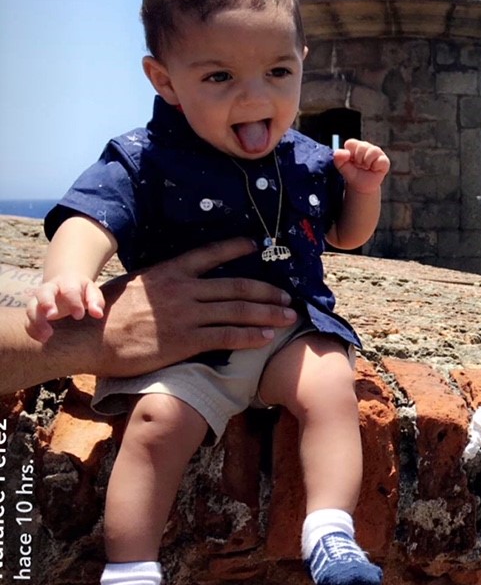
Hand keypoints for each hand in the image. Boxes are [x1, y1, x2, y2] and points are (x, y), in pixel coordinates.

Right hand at [26, 274, 104, 341]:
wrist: (65, 284)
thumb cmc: (82, 291)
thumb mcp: (92, 292)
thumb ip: (96, 302)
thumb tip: (98, 314)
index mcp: (67, 283)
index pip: (69, 290)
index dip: (73, 302)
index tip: (79, 316)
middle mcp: (49, 290)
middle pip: (43, 293)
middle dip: (46, 303)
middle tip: (51, 316)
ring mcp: (38, 301)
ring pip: (31, 308)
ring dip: (37, 321)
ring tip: (47, 335)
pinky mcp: (33, 312)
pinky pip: (27, 321)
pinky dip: (32, 330)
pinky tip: (43, 339)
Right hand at [71, 237, 297, 377]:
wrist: (88, 337)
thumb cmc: (106, 314)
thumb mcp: (135, 285)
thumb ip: (162, 284)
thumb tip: (179, 285)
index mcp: (169, 271)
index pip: (209, 254)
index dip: (235, 248)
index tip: (256, 244)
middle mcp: (183, 289)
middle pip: (236, 286)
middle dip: (266, 291)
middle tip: (288, 296)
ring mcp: (186, 314)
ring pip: (238, 310)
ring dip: (268, 313)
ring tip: (289, 315)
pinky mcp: (185, 340)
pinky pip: (227, 336)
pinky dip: (251, 336)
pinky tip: (267, 337)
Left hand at [333, 139, 390, 193]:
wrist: (362, 186)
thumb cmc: (352, 174)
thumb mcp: (341, 167)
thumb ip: (338, 158)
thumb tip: (345, 153)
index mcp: (355, 145)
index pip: (350, 143)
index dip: (349, 154)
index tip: (350, 162)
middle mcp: (366, 146)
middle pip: (362, 147)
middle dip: (358, 160)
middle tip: (359, 166)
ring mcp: (377, 152)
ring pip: (373, 151)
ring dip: (367, 163)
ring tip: (366, 167)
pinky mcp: (384, 160)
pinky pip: (381, 160)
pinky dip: (375, 167)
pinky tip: (374, 169)